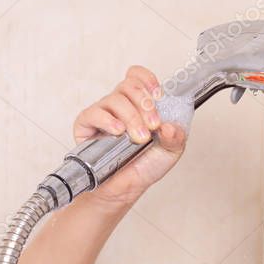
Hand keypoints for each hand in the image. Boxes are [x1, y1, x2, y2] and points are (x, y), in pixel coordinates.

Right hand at [73, 65, 186, 205]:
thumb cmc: (145, 165)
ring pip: (115, 99)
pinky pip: (94, 113)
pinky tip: (118, 131)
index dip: (147, 79)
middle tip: (153, 125)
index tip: (158, 95)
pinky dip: (108, 121)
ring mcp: (103, 113)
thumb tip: (170, 126)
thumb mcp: (170, 150)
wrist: (127, 187)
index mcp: (140, 104)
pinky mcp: (86, 125)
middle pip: (129, 85)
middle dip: (145, 104)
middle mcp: (121, 104)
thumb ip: (176, 136)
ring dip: (132, 117)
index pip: (137, 76)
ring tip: (139, 138)